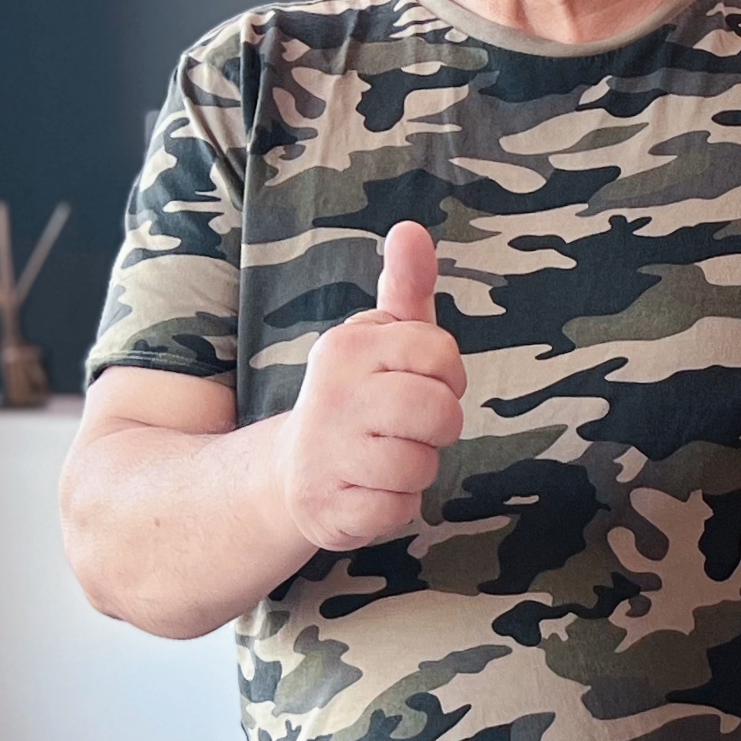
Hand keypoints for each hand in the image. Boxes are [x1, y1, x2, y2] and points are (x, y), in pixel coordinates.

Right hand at [276, 220, 466, 551]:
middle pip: (440, 413)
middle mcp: (330, 396)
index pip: (442, 356)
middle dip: (438, 428)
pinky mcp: (328, 510)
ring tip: (383, 459)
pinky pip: (400, 510)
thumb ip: (405, 286)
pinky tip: (368, 492)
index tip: (419, 385)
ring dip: (416, 470)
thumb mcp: (381, 338)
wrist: (292, 472)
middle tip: (406, 429)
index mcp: (347, 347)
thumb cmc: (359, 396)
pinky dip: (396, 507)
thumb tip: (411, 229)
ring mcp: (325, 455)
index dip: (447, 378)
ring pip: (421, 467)